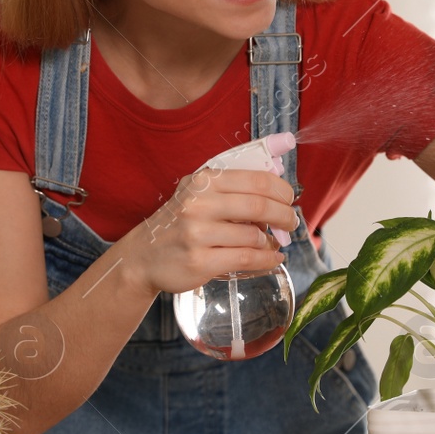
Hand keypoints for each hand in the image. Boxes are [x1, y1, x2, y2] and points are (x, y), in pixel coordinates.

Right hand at [126, 167, 296, 294]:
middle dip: (284, 216)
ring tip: (271, 243)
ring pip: (254, 236)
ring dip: (271, 241)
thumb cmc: (179, 222)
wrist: (143, 256)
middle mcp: (199, 204)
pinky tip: (272, 259)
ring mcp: (197, 234)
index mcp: (204, 181)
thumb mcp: (198, 193)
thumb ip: (234, 184)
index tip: (289, 199)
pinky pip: (246, 259)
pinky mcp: (200, 261)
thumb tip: (280, 172)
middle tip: (291, 223)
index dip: (282, 191)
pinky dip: (266, 260)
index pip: (257, 180)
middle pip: (260, 206)